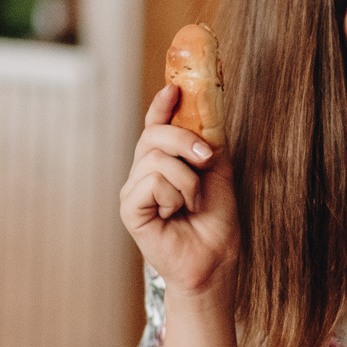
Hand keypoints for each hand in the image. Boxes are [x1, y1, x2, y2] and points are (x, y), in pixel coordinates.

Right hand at [120, 84, 238, 294]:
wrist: (216, 257)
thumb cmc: (216, 220)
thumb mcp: (217, 170)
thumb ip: (206, 141)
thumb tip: (202, 108)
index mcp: (163, 162)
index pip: (156, 126)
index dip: (162, 106)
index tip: (174, 88)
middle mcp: (144, 173)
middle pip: (153, 135)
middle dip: (186, 140)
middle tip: (207, 159)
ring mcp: (134, 190)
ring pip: (156, 158)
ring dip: (187, 180)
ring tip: (193, 202)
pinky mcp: (129, 208)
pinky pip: (152, 181)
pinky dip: (174, 194)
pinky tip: (176, 213)